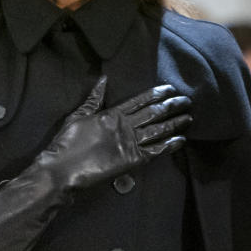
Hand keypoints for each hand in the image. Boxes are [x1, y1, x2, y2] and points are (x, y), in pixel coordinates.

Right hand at [37, 76, 192, 190]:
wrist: (61, 170)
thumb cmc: (66, 143)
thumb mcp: (78, 116)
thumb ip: (93, 99)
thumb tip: (103, 79)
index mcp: (112, 113)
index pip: (140, 100)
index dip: (157, 94)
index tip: (170, 88)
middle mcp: (125, 126)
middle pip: (155, 113)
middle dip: (172, 106)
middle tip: (187, 100)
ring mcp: (130, 143)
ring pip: (159, 130)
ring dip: (176, 123)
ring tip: (189, 117)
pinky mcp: (133, 160)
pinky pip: (156, 151)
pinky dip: (170, 145)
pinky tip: (181, 140)